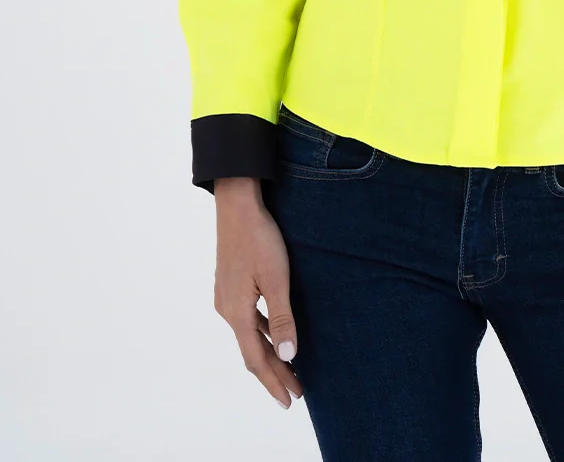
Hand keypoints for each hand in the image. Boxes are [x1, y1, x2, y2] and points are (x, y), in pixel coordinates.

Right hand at [213, 178, 303, 409]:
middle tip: (296, 392)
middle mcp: (226, 310)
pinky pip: (247, 320)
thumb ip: (283, 319)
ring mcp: (226, 297)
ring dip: (269, 353)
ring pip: (249, 336)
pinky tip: (274, 333)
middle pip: (252, 351)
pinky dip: (263, 333)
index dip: (273, 381)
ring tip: (289, 368)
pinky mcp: (230, 286)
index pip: (256, 359)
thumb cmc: (259, 239)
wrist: (237, 205)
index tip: (290, 400)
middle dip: (274, 373)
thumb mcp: (276, 279)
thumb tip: (289, 356)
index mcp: (236, 313)